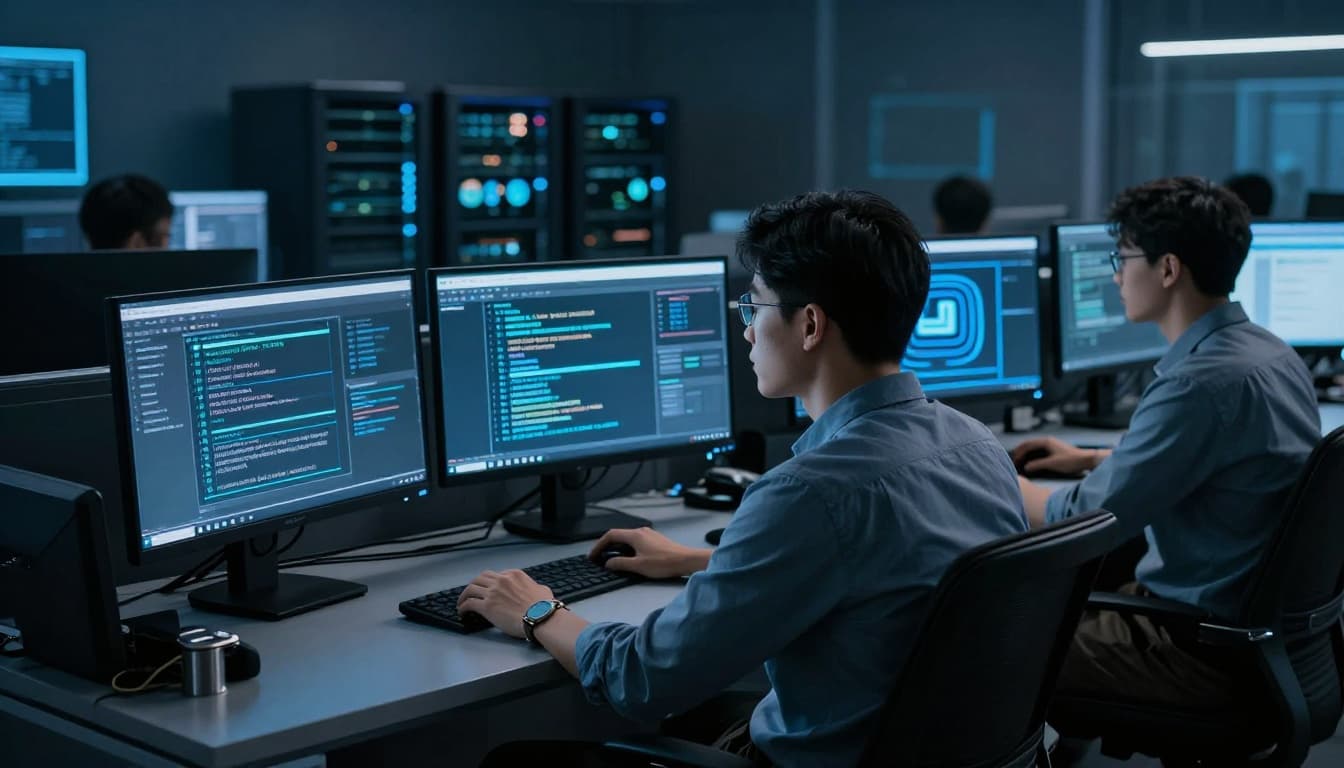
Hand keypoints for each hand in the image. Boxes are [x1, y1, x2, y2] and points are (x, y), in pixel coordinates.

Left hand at [457, 570, 554, 638]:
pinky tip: (462, 611)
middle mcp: (501, 581)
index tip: (488, 589)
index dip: (490, 582)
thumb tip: (536, 590)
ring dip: (464, 595)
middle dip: (474, 584)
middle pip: (481, 578)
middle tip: (471, 592)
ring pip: (471, 588)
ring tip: (462, 602)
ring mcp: (493, 593)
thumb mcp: (542, 589)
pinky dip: (463, 606)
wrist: (540, 617)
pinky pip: (469, 603)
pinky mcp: (487, 607)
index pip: (497, 575)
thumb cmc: (544, 606)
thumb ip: (534, 587)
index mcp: (514, 575)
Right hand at [588, 527, 709, 578]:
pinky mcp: (655, 541)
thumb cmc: (664, 563)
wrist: (687, 561)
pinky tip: (629, 559)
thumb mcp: (638, 566)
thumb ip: (620, 564)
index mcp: (635, 535)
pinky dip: (627, 549)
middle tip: (599, 558)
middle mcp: (641, 531)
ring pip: (628, 539)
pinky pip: (636, 542)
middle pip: (618, 536)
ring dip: (617, 549)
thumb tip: (608, 563)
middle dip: (607, 547)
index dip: (599, 545)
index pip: (610, 535)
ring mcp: (649, 535)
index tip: (593, 555)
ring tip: (612, 560)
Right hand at [1010, 437, 1103, 475]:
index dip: (1019, 452)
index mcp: (1046, 442)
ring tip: (1021, 460)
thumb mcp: (1052, 464)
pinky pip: (1040, 451)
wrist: (1086, 460)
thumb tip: (1026, 467)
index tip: (1014, 459)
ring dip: (1027, 453)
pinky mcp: (1055, 451)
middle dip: (1021, 451)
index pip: (1027, 445)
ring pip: (1035, 448)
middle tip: (1014, 459)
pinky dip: (1033, 455)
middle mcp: (1048, 441)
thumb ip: (1037, 465)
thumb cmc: (1071, 460)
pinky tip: (1032, 462)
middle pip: (1030, 445)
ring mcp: (1052, 445)